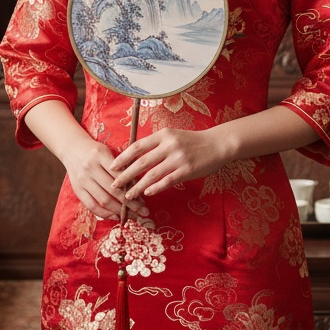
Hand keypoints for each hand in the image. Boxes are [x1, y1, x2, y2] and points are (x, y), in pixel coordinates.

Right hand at [63, 135, 150, 220]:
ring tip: (133, 216)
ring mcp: (82, 180)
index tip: (145, 199)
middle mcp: (90, 168)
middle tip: (144, 212)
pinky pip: (92, 206)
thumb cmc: (96, 151)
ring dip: (119, 211)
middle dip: (130, 204)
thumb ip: (122, 167)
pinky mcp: (77, 190)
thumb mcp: (109, 152)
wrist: (72, 148)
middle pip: (113, 191)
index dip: (133, 189)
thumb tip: (138, 187)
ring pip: (103, 200)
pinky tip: (116, 216)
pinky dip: (105, 213)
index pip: (120, 176)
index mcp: (100, 155)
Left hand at [109, 128, 224, 199]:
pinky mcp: (187, 170)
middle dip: (125, 174)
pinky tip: (147, 193)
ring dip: (137, 186)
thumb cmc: (192, 141)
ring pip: (152, 174)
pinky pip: (167, 181)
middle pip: (141, 162)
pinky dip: (155, 188)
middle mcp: (169, 145)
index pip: (137, 146)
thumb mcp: (173, 136)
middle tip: (114, 184)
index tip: (112, 167)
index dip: (123, 157)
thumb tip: (135, 157)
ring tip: (128, 195)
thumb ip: (156, 144)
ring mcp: (178, 158)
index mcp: (163, 134)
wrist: (217, 144)